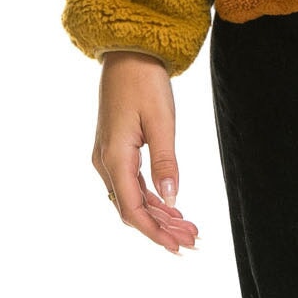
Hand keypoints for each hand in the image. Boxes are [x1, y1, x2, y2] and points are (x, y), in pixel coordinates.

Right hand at [92, 51, 198, 252]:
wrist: (128, 50)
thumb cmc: (145, 79)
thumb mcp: (161, 119)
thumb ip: (166, 160)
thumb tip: (172, 197)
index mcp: (115, 157)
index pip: (132, 209)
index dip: (155, 232)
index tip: (177, 246)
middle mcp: (105, 161)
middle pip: (132, 207)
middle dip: (161, 227)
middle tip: (192, 239)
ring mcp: (107, 155)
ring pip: (131, 196)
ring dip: (158, 213)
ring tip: (186, 225)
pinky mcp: (114, 147)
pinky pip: (130, 182)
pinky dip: (150, 195)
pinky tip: (170, 204)